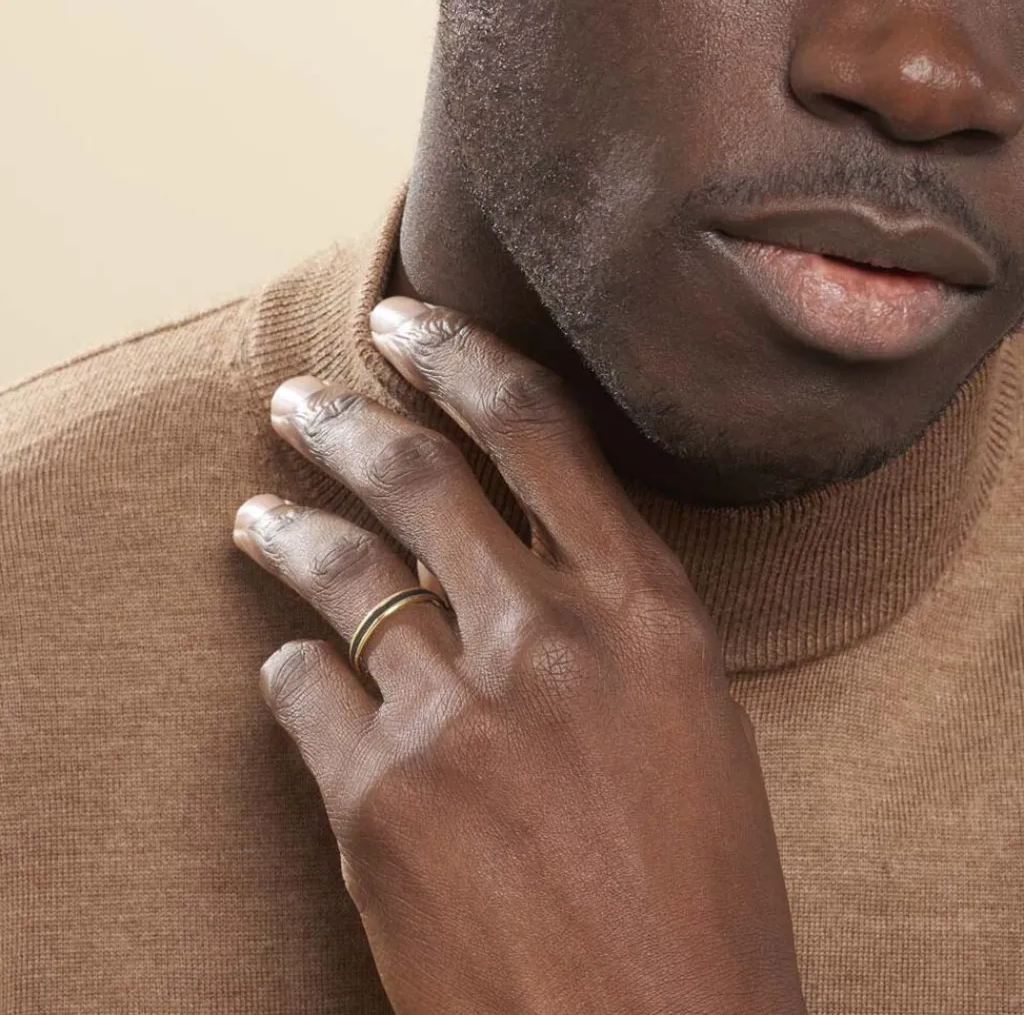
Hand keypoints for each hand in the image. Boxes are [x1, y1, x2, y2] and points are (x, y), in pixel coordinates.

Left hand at [232, 298, 806, 1014]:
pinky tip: (289, 671)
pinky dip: (291, 672)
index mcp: (646, 609)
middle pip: (417, 475)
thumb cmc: (699, 891)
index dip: (459, 356)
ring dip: (287, 530)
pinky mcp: (377, 800)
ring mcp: (456, 714)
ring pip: (341, 572)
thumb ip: (605, 622)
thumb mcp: (686, 718)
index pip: (534, 428)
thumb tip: (510, 560)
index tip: (408, 324)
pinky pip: (302, 689)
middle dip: (344, 421)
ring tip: (255, 515)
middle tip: (301, 402)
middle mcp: (548, 638)